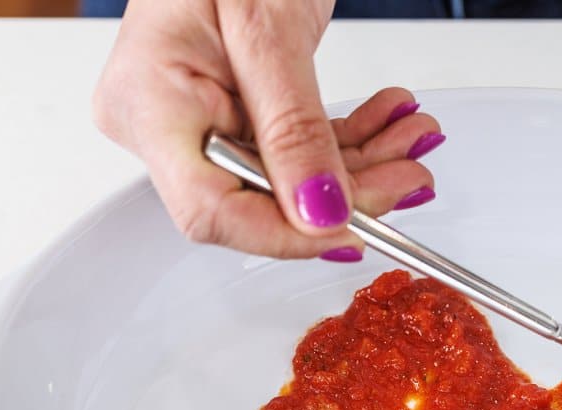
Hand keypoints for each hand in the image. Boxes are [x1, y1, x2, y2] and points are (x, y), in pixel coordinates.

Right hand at [92, 0, 443, 260]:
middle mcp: (165, 120)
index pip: (210, 210)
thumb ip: (294, 124)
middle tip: (409, 174)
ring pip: (290, 178)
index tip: (352, 227)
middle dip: (346, 193)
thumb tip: (320, 212)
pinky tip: (392, 123)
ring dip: (363, 164)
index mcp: (148, 102)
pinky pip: (297, 146)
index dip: (286, 233)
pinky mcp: (237, 109)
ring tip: (413, 138)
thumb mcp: (265, 24)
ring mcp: (201, 117)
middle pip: (259, 199)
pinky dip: (352, 139)